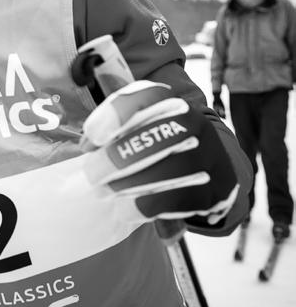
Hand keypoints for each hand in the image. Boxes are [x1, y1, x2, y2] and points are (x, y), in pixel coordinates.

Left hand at [82, 80, 238, 225]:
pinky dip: (149, 205)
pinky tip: (126, 211)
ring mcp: (210, 155)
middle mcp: (195, 123)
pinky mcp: (217, 188)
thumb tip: (88, 144)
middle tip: (92, 173)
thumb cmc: (156, 146)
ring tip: (105, 192)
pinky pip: (183, 198)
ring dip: (133, 183)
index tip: (92, 136)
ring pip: (174, 167)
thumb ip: (111, 132)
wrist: (205, 170)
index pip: (149, 95)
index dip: (118, 112)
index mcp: (171, 102)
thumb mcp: (135, 129)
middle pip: (160, 134)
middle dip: (120, 156)